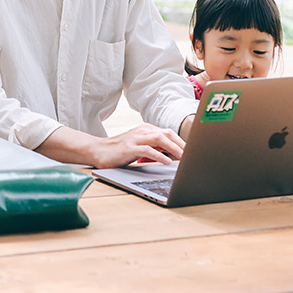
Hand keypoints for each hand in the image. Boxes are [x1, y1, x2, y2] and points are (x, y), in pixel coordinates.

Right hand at [36, 122, 184, 167]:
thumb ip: (155, 149)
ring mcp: (136, 137)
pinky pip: (147, 149)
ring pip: (159, 139)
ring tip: (184, 157)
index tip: (193, 151)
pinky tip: (167, 162)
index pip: (169, 132)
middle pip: (167, 133)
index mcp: (147, 130)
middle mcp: (143, 130)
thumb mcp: (140, 148)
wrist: (99, 151)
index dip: (182, 141)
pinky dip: (159, 155)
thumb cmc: (121, 151)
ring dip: (174, 148)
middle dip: (181, 143)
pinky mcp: (129, 147)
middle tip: (193, 154)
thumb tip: (174, 156)